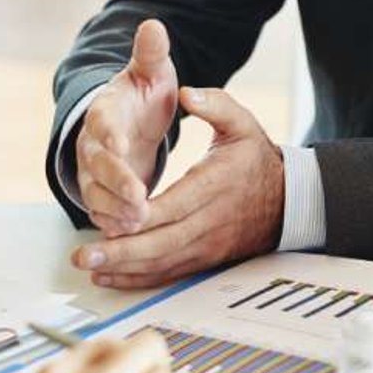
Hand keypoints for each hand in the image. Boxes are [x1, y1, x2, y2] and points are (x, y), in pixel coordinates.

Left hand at [71, 86, 282, 288]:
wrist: (288, 200)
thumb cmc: (257, 160)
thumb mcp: (242, 124)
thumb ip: (215, 104)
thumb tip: (186, 93)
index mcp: (212, 186)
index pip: (173, 206)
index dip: (141, 216)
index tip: (111, 218)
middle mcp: (208, 222)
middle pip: (161, 243)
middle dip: (120, 251)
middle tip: (84, 254)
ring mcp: (205, 245)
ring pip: (161, 263)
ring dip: (123, 268)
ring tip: (89, 265)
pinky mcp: (203, 259)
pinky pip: (168, 274)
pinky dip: (138, 279)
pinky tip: (110, 276)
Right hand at [76, 20, 180, 234]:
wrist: (129, 121)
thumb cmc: (142, 95)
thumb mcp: (151, 72)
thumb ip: (152, 53)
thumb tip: (154, 24)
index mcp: (105, 111)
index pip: (102, 122)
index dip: (111, 134)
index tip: (124, 145)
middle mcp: (92, 143)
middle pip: (96, 165)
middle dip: (115, 182)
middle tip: (138, 198)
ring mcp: (93, 171)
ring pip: (95, 194)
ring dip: (114, 209)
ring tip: (138, 222)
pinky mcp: (100, 194)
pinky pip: (100, 212)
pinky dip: (111, 224)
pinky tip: (128, 236)